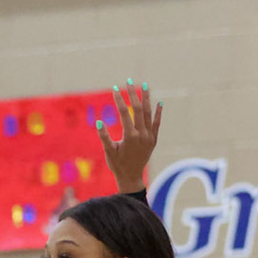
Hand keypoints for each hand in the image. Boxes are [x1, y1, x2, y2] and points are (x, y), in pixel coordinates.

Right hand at [96, 79, 161, 193]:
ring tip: (145, 85)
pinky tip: (159, 103)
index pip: (125, 113)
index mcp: (130, 136)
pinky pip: (157, 124)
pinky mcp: (153, 140)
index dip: (119, 100)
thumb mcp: (109, 151)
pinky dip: (158, 113)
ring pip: (149, 113)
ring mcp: (149, 137)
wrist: (131, 177)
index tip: (115, 88)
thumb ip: (104, 136)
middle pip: (138, 109)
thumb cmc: (117, 164)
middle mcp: (142, 135)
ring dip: (146, 99)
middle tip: (129, 81)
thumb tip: (98, 122)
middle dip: (133, 94)